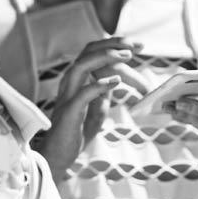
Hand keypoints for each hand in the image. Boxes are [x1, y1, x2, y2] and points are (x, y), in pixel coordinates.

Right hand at [33, 37, 146, 179]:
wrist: (59, 154)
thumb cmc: (76, 130)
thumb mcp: (97, 106)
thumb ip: (104, 90)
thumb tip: (119, 78)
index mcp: (76, 78)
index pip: (92, 51)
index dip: (114, 44)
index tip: (138, 45)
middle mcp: (69, 81)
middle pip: (87, 51)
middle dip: (113, 44)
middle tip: (137, 46)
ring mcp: (68, 95)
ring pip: (82, 65)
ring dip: (105, 57)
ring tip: (127, 56)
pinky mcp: (69, 111)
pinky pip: (83, 93)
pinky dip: (100, 84)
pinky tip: (116, 82)